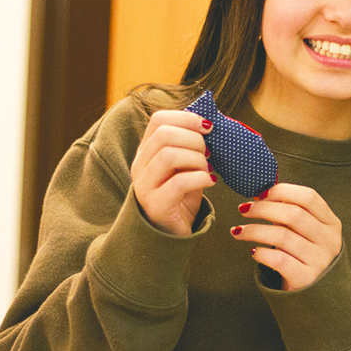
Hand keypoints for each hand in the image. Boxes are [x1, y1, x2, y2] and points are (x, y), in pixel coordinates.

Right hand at [131, 110, 215, 235]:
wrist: (170, 233)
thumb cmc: (181, 195)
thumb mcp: (185, 165)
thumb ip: (190, 145)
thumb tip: (209, 123)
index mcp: (146, 150)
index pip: (158, 119)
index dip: (186, 117)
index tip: (208, 127)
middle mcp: (140, 165)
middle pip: (164, 134)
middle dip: (194, 140)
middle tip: (208, 153)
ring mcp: (145, 185)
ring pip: (169, 156)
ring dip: (197, 160)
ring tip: (207, 170)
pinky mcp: (156, 204)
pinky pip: (179, 183)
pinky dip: (200, 178)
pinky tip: (210, 182)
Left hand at [231, 183, 342, 290]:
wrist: (316, 296)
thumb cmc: (305, 257)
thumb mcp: (307, 233)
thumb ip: (291, 214)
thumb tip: (260, 194)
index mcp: (331, 223)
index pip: (309, 197)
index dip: (281, 191)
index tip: (260, 193)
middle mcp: (329, 240)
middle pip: (293, 214)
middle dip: (263, 208)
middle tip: (244, 209)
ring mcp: (319, 260)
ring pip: (281, 236)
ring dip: (254, 230)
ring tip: (239, 231)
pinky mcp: (306, 278)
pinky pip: (278, 260)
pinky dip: (261, 253)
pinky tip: (253, 251)